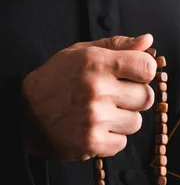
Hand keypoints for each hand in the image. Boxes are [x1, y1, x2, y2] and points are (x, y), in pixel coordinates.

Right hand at [22, 33, 156, 160]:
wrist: (27, 114)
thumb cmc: (57, 80)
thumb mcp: (81, 53)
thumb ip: (117, 46)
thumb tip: (147, 41)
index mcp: (96, 62)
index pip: (147, 68)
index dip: (144, 73)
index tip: (133, 76)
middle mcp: (96, 90)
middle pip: (146, 97)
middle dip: (134, 98)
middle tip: (114, 97)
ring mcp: (95, 118)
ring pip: (136, 123)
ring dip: (123, 120)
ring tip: (102, 114)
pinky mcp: (93, 142)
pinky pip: (122, 143)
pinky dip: (112, 139)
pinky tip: (95, 129)